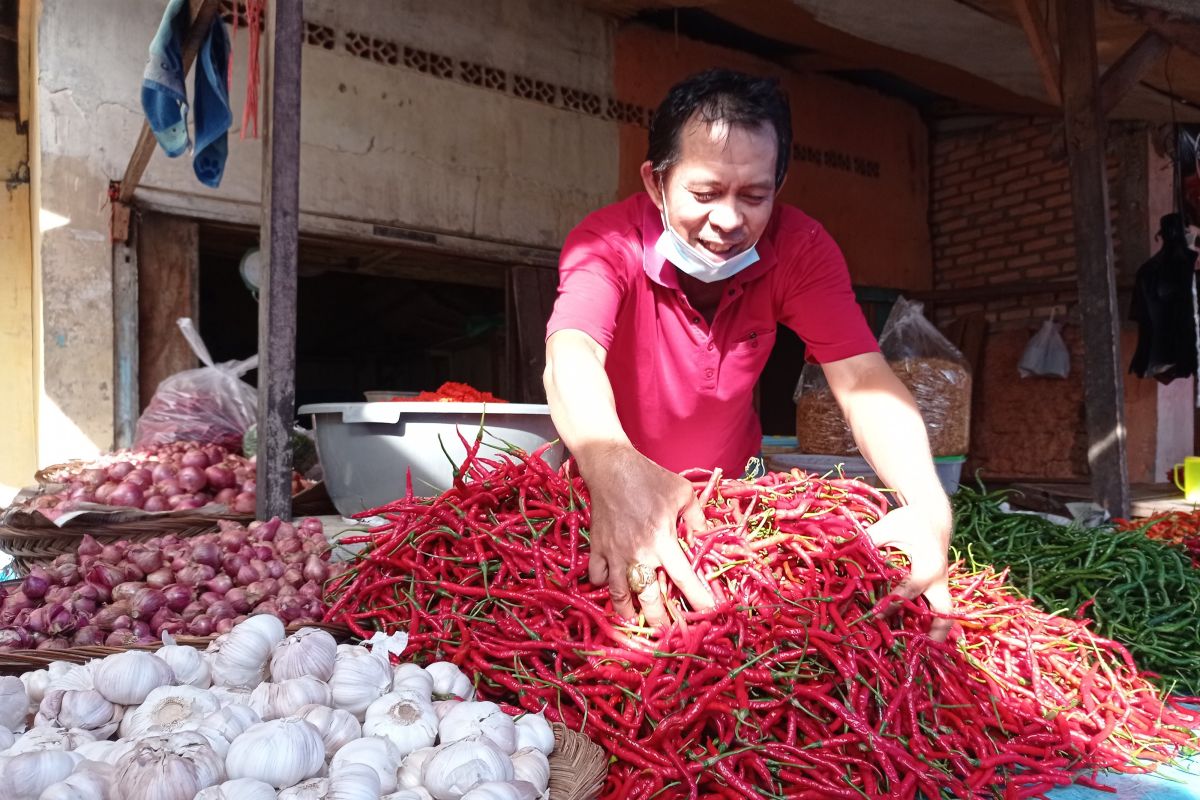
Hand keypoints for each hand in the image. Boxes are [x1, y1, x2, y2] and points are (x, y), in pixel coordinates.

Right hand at [582, 445, 715, 624]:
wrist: (611, 467)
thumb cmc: (650, 477)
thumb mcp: (683, 492)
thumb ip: (697, 517)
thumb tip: (705, 535)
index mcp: (663, 541)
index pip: (685, 578)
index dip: (699, 599)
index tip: (709, 612)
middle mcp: (639, 553)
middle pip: (649, 599)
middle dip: (660, 620)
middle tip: (668, 630)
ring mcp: (614, 553)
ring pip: (619, 595)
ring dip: (627, 612)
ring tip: (635, 620)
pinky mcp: (597, 548)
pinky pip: (597, 577)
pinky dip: (603, 585)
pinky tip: (611, 586)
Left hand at [866, 500, 952, 640]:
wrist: (934, 514)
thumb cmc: (910, 520)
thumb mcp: (888, 526)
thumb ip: (869, 540)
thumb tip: (840, 551)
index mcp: (928, 565)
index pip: (910, 590)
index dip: (891, 604)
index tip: (874, 616)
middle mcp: (940, 579)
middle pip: (943, 613)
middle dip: (935, 634)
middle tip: (918, 654)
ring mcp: (942, 585)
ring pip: (943, 614)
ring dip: (932, 632)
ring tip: (915, 653)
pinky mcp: (939, 586)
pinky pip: (936, 608)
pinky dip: (928, 622)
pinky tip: (913, 635)